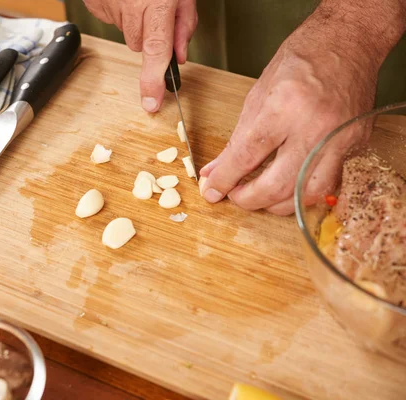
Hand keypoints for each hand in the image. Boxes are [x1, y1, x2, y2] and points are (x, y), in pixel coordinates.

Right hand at [83, 0, 197, 111]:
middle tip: (157, 11)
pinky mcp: (95, 4)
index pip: (156, 52)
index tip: (151, 103)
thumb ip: (184, 24)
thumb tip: (179, 56)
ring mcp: (109, 6)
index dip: (153, 81)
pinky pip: (111, 20)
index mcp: (156, 4)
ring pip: (127, 34)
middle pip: (141, 45)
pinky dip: (119, 12)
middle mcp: (130, 7)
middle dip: (151, 36)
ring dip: (135, 22)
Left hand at [199, 2, 404, 215]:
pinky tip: (288, 190)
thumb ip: (236, 140)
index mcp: (283, 108)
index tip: (211, 191)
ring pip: (305, 195)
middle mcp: (313, 128)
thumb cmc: (300, 62)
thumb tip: (215, 171)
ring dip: (277, 204)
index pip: (247, 157)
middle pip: (276, 185)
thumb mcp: (257, 96)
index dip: (225, 180)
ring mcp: (338, 140)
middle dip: (248, 199)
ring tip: (259, 197)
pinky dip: (303, 194)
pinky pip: (328, 185)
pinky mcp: (354, 147)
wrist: (347, 44)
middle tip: (234, 196)